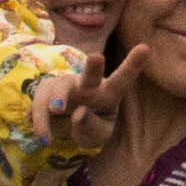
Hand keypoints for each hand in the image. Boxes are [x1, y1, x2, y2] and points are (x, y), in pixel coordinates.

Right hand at [37, 44, 151, 152]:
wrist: (65, 127)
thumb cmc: (91, 127)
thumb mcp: (97, 135)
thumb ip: (92, 127)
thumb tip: (79, 113)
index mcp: (108, 93)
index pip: (122, 79)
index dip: (133, 64)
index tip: (145, 48)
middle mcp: (88, 84)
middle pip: (91, 73)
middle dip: (94, 65)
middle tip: (97, 57)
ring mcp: (66, 85)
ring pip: (59, 88)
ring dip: (55, 102)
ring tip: (51, 122)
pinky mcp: (45, 90)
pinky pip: (40, 104)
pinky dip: (40, 122)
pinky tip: (41, 137)